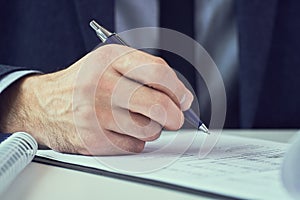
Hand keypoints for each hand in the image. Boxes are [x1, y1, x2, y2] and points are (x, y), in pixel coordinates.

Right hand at [0, 44, 192, 154]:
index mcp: (109, 60)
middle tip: (174, 117)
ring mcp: (96, 115)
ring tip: (137, 120)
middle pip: (158, 105)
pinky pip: (134, 146)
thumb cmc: (84, 84)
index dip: (178, 88)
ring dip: (152, 128)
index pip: (157, 71)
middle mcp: (102, 86)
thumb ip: (146, 73)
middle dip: (175, 115)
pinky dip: (135, 141)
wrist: (44, 105)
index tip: (184, 99)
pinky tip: (121, 131)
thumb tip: (182, 98)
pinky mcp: (94, 140)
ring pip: (149, 130)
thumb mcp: (110, 64)